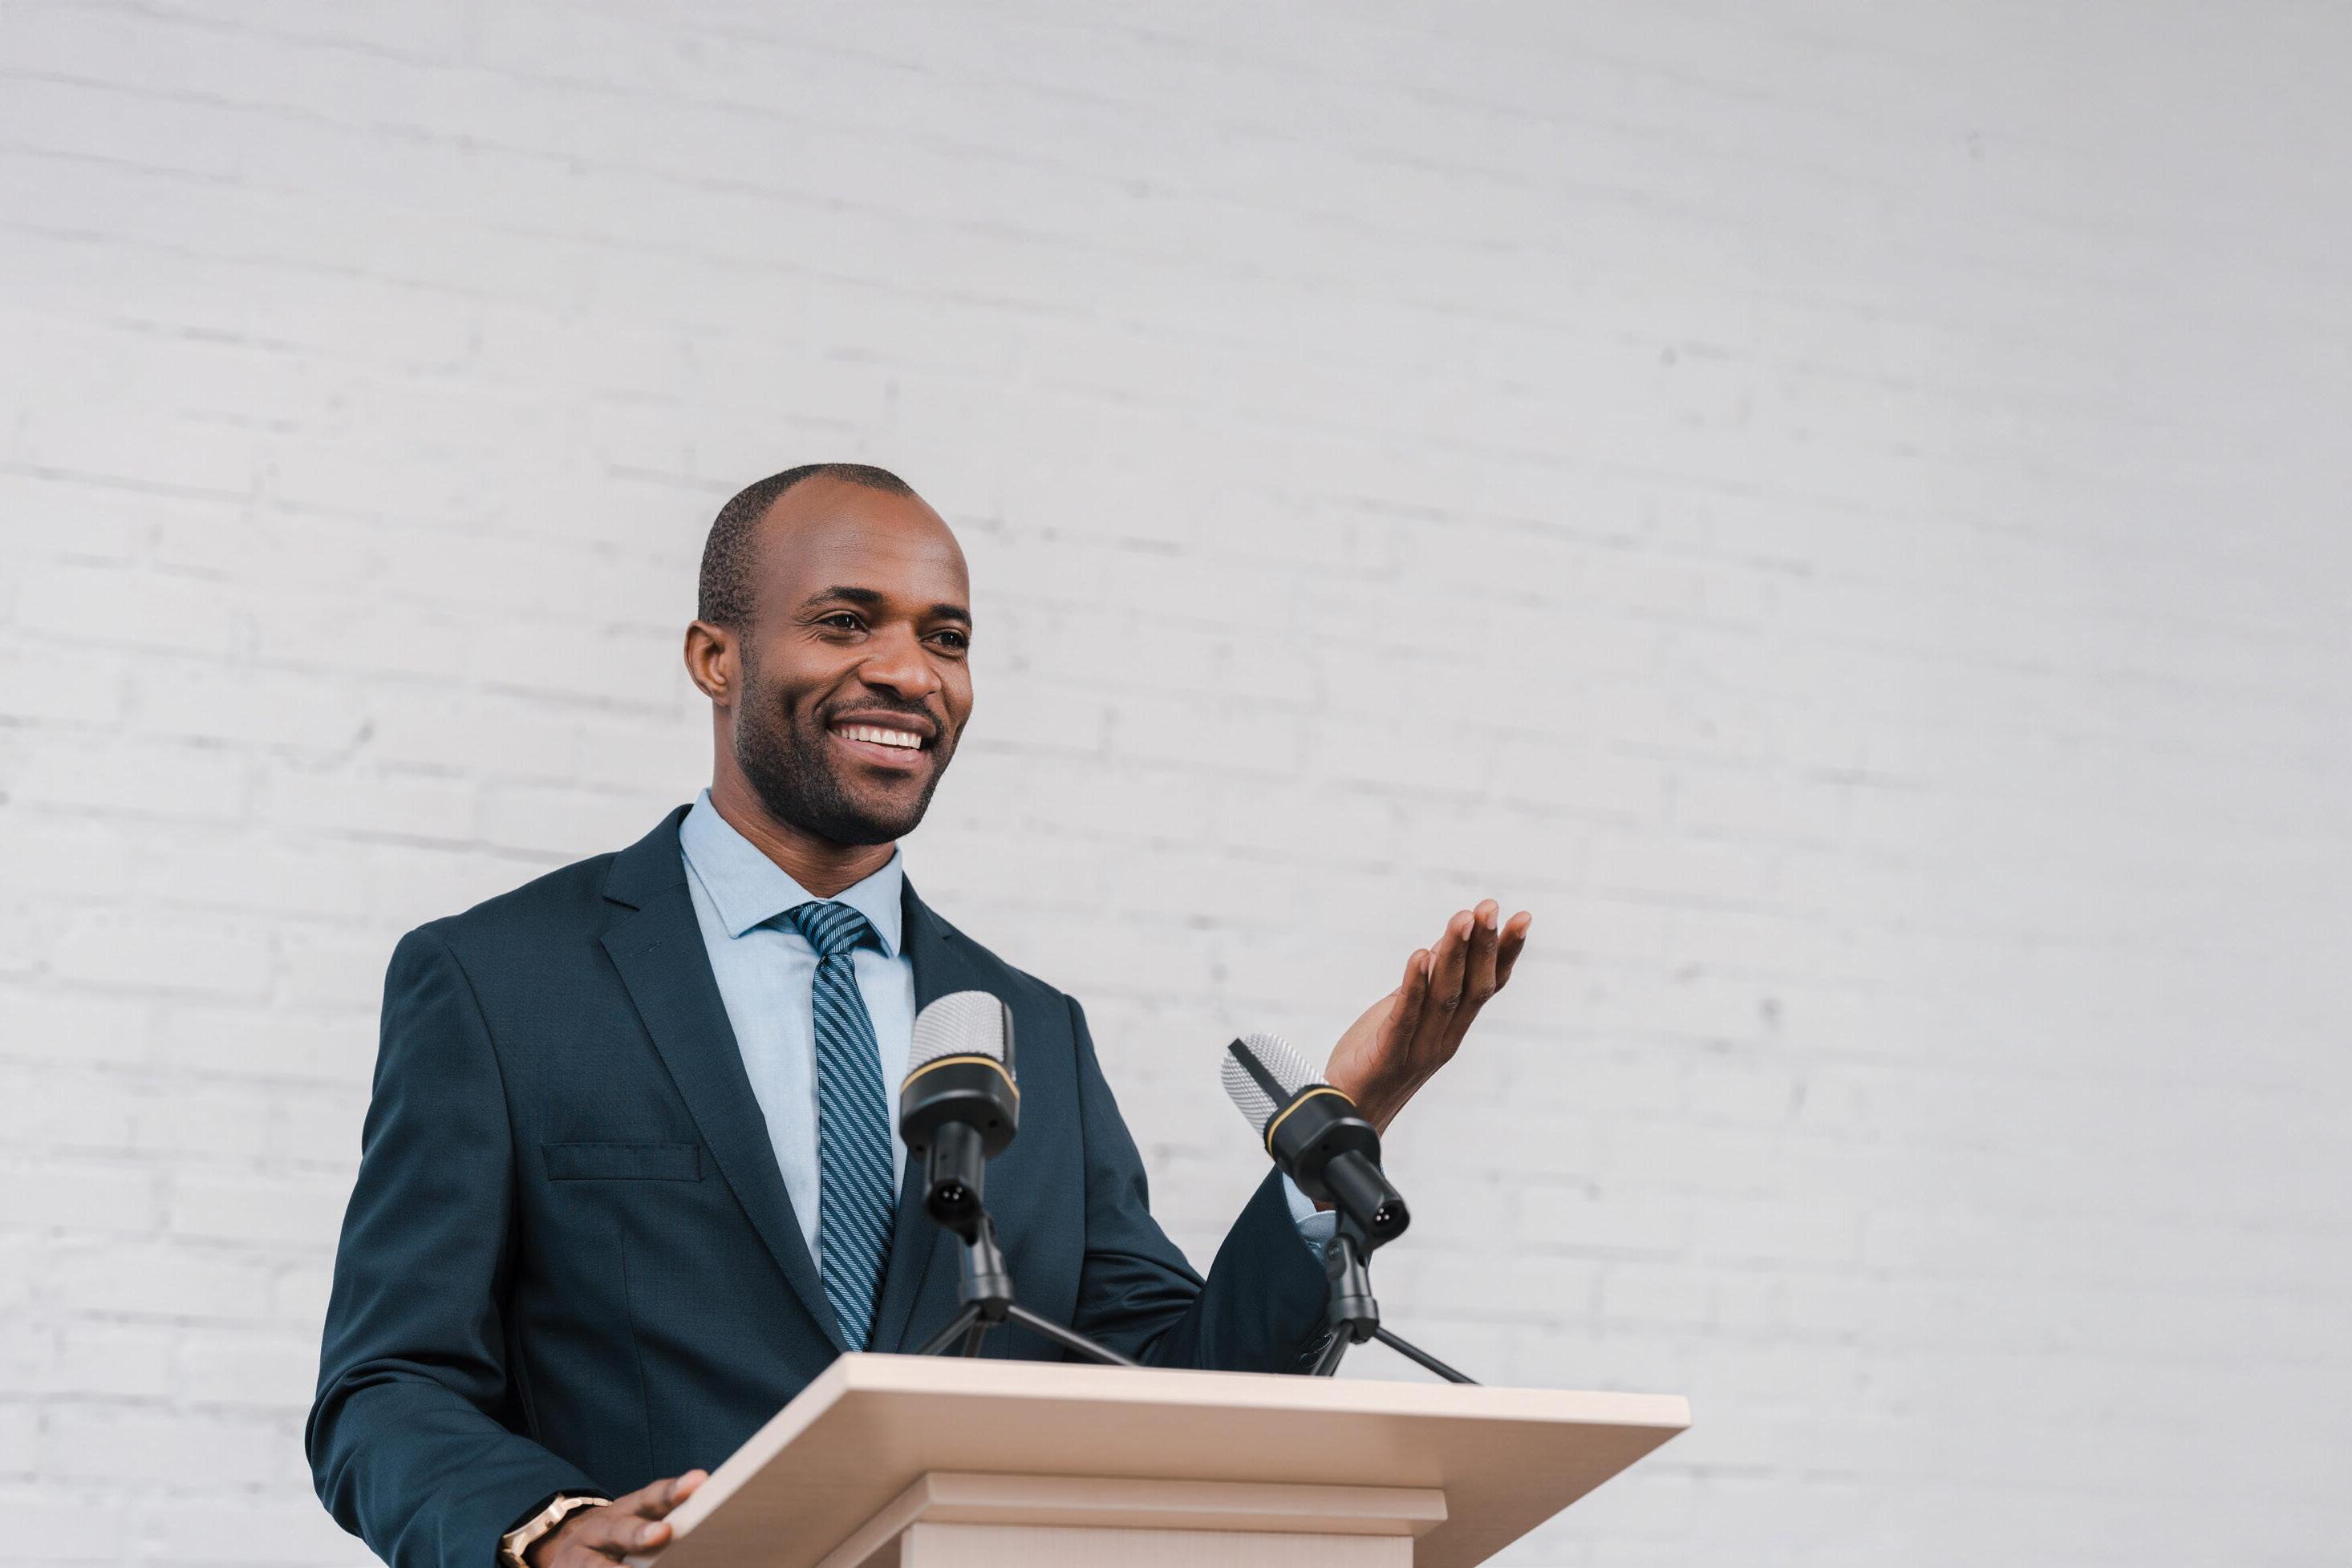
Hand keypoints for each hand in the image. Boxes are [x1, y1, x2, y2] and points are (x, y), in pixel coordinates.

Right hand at [529, 1471, 707, 1565]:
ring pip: (593, 1565)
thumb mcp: (639, 1522)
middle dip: (640, 1533)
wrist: (569, 1548)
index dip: (673, 1491)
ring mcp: (578, 1555)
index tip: (699, 1481)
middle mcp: (601, 1529)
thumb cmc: (620, 1539)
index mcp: (627, 1510)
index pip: (652, 1498)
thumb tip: (715, 1525)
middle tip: (663, 1533)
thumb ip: (669, 1522)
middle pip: (620, 1530)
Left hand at [1323, 900, 1529, 1134]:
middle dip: (1485, 945)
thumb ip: (1429, 984)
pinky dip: (1415, 985)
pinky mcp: (1389, 1055)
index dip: (1507, 952)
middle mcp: (1445, 1038)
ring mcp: (1420, 1048)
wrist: (1349, 1113)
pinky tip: (1420, 956)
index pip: (1489, 985)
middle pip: (1473, 987)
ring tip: (1463, 919)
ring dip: (1455, 955)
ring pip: (1444, 996)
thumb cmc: (1377, 1059)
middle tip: (1490, 907)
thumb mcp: (1408, 1013)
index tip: (1523, 917)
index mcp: (1453, 1028)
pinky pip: (1406, 1016)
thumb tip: (1448, 942)